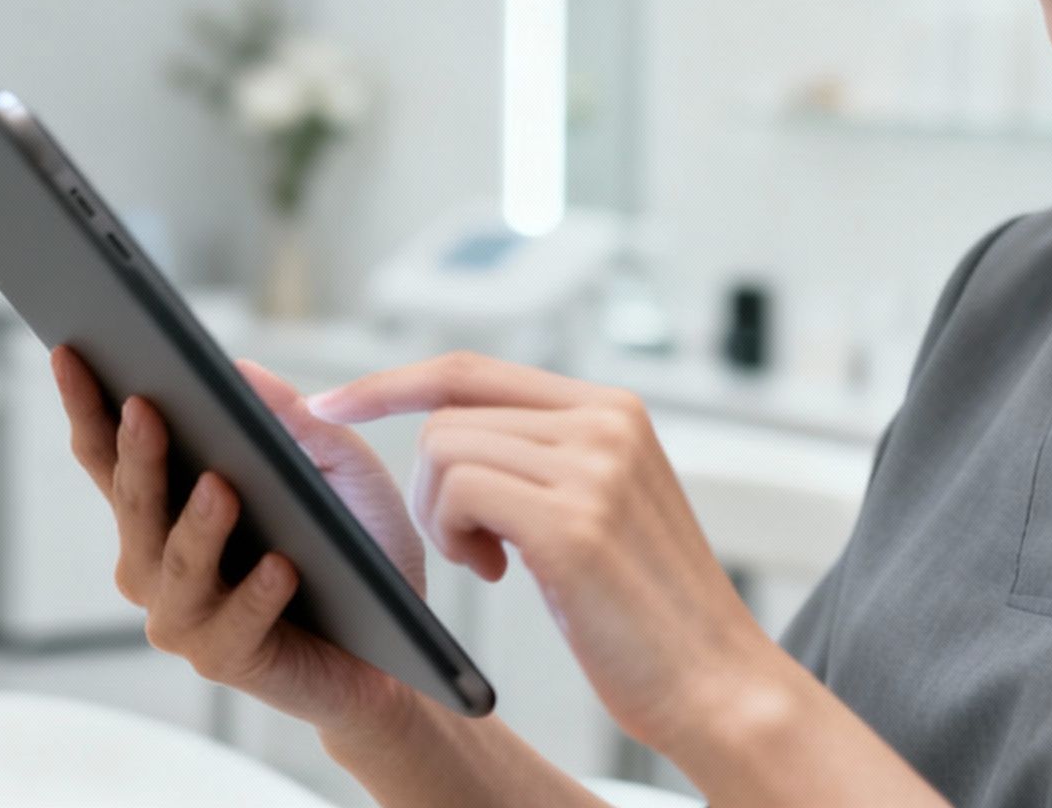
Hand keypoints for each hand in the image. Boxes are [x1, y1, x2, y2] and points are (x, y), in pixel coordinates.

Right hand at [50, 345, 424, 734]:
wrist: (391, 639)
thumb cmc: (351, 545)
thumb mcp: (335, 465)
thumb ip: (292, 419)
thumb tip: (242, 369)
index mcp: (164, 508)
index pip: (109, 453)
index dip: (86, 404)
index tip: (69, 351)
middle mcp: (155, 563)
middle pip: (135, 503)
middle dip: (139, 456)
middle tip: (145, 408)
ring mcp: (184, 616)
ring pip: (177, 566)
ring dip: (197, 528)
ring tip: (221, 488)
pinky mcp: (226, 659)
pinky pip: (237, 624)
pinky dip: (258, 594)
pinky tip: (281, 566)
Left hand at [308, 351, 780, 757]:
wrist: (717, 683)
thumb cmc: (645, 610)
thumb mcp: (601, 503)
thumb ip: (545, 455)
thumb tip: (447, 431)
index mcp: (613, 407)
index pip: (472, 368)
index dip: (392, 381)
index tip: (333, 402)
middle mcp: (606, 421)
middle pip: (446, 414)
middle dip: (428, 486)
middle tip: (471, 546)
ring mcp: (594, 466)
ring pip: (443, 450)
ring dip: (440, 517)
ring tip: (490, 561)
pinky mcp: (574, 521)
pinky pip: (459, 492)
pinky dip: (453, 536)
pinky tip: (496, 572)